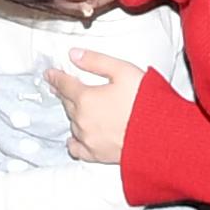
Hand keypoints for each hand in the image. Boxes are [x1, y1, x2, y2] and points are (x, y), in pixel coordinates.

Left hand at [46, 47, 141, 163]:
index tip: (50, 74)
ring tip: (77, 108)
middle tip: (64, 88)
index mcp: (86, 97)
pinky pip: (76, 148)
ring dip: (74, 113)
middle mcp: (82, 119)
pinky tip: (74, 138)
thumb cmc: (145, 102)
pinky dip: (74, 141)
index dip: (56, 77)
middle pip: (67, 103)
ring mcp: (87, 139)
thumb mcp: (123, 71)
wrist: (159, 135)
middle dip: (66, 94)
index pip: (64, 84)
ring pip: (72, 123)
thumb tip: (74, 54)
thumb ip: (96, 61)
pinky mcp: (96, 155)